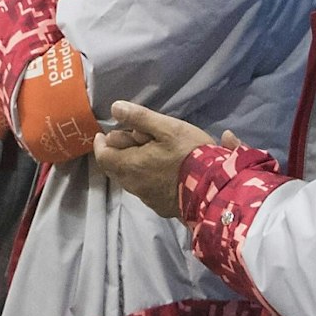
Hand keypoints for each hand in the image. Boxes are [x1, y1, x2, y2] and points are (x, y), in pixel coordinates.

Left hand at [91, 102, 221, 218]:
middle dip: (117, 151)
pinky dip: (145, 177)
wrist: (215, 190)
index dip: (100, 143)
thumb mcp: (167, 128)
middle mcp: (134, 186)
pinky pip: (145, 189)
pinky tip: (160, 168)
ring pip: (130, 179)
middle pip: (115, 168)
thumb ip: (139, 117)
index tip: (103, 133)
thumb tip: (114, 108)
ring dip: (132, 164)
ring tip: (147, 149)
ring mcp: (148, 199)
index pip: (103, 156)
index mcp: (130, 166)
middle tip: (131, 137)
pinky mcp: (161, 207)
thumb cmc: (189, 155)